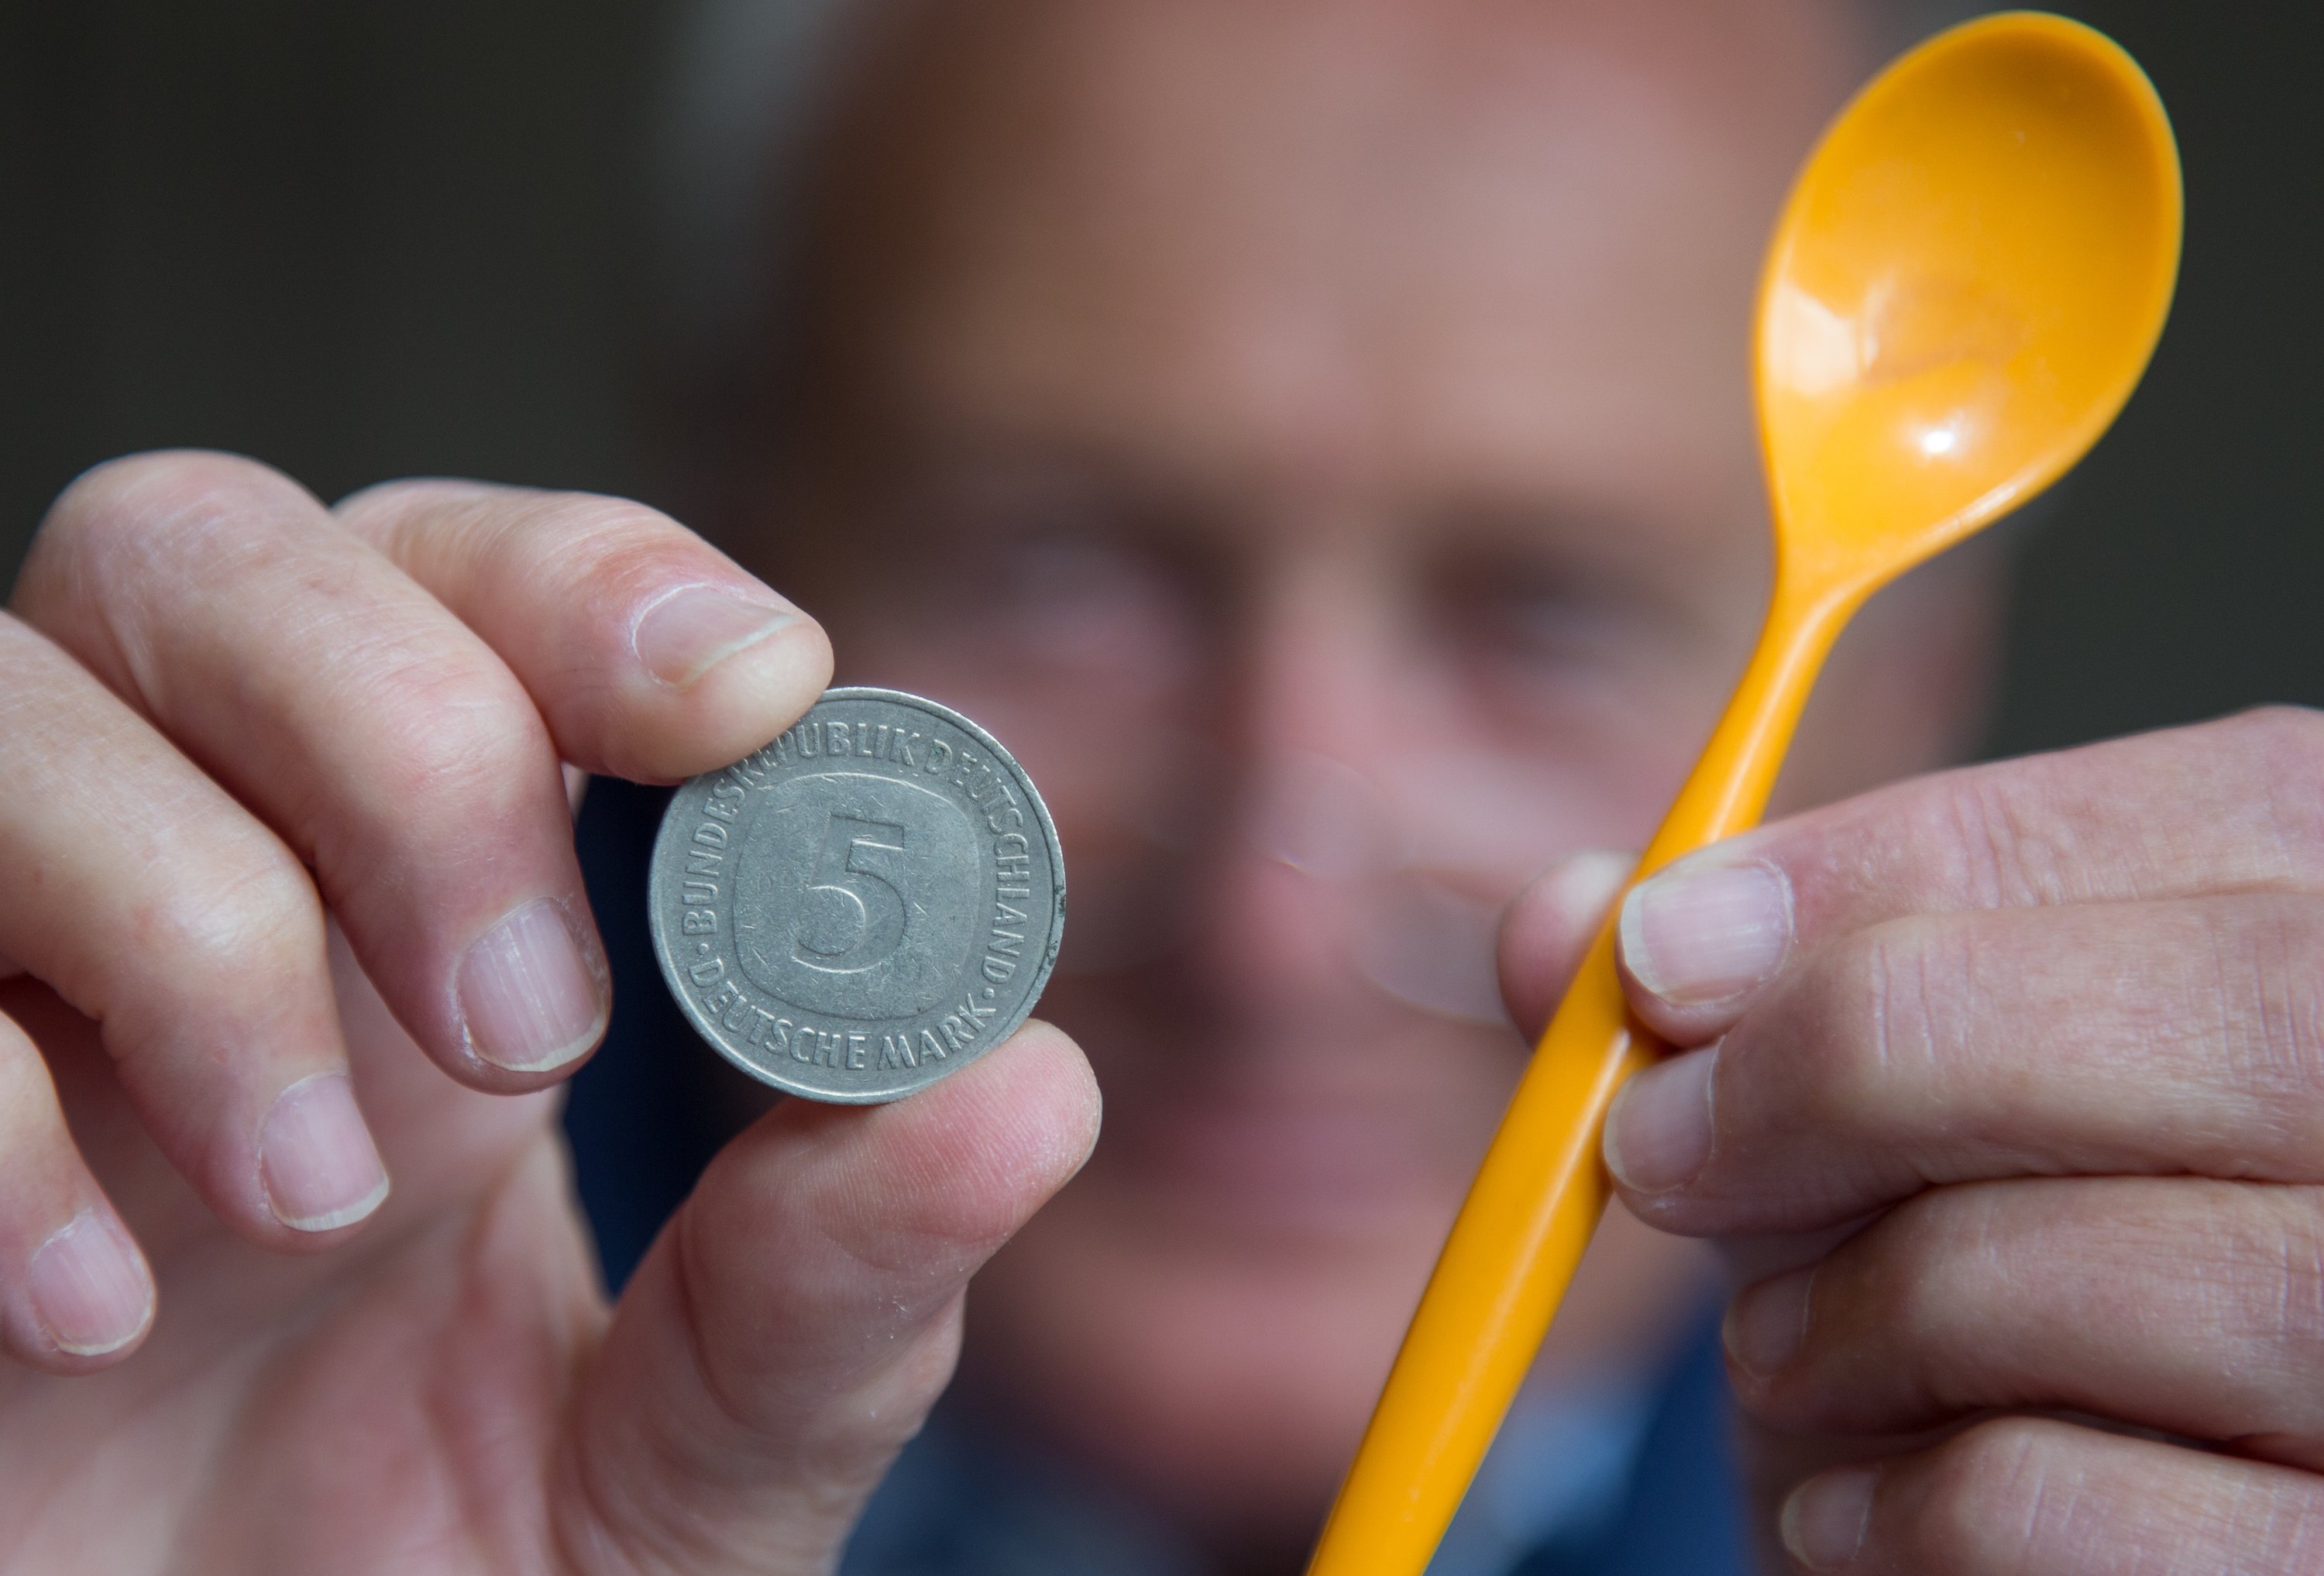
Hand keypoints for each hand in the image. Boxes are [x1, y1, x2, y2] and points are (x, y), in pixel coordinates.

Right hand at [0, 452, 1098, 1571]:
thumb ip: (834, 1295)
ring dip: (200, 918)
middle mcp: (197, 899)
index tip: (748, 697)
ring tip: (314, 1202)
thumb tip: (1029, 1087)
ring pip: (8, 703)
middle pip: (223, 549)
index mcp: (432, 930)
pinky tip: (94, 1311)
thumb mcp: (686, 1478)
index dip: (601, 587)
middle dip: (411, 734)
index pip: (488, 595)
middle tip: (530, 1031)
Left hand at [1501, 709, 2323, 1574]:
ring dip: (1874, 1306)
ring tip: (1778, 1348)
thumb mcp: (1868, 1124)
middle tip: (1661, 1146)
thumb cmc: (1980, 1310)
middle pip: (2228, 1009)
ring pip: (2156, 1268)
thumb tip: (1556, 920)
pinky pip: (2085, 1506)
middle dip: (1870, 1064)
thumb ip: (1738, 1005)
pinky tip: (1849, 1500)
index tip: (1660, 950)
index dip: (1904, 866)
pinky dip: (1905, 1501)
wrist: (2072, 1567)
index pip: (2220, 808)